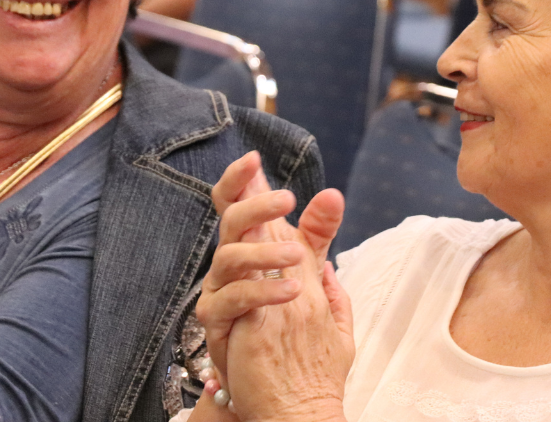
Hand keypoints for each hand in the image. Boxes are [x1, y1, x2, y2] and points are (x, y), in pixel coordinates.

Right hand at [197, 153, 352, 421]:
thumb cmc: (291, 328)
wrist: (281, 391)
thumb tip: (333, 195)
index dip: (240, 179)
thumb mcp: (310, 275)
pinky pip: (232, 299)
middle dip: (256, 204)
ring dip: (264, 252)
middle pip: (230, 221)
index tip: (254, 158)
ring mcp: (220, 292)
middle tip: (287, 199)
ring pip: (227, 257)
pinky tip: (292, 291)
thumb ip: (317, 235)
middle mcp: (230, 265)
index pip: (238, 204)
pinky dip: (263, 291)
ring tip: (297, 257)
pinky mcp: (217, 323)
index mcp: (251, 247)